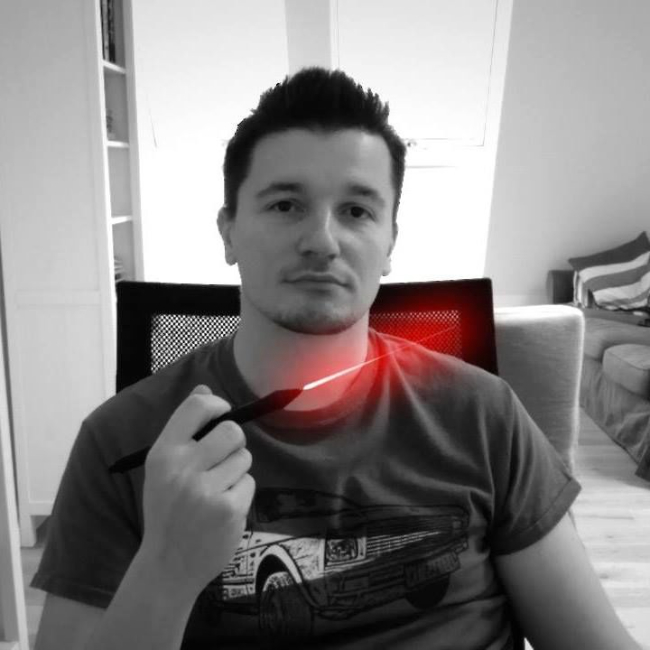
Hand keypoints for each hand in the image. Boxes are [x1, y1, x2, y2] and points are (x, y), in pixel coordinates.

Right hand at [139, 385, 254, 596]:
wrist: (166, 566)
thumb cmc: (166, 510)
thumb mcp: (163, 468)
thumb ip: (184, 428)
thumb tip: (205, 388)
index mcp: (163, 453)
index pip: (197, 407)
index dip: (217, 405)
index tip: (222, 413)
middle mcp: (183, 468)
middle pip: (232, 431)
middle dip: (233, 443)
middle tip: (221, 460)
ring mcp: (207, 490)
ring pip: (244, 458)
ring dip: (236, 470)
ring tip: (217, 489)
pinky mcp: (229, 509)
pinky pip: (249, 483)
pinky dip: (240, 493)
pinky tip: (222, 509)